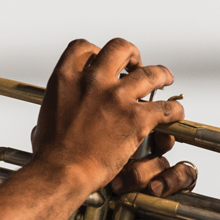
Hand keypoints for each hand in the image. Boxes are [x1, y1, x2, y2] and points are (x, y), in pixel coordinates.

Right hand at [31, 39, 184, 193]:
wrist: (61, 172)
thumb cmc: (50, 153)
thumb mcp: (45, 116)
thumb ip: (57, 104)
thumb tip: (56, 108)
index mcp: (66, 77)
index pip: (84, 47)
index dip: (97, 52)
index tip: (105, 62)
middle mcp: (93, 81)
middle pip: (120, 48)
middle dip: (132, 54)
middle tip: (136, 65)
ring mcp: (116, 98)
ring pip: (150, 73)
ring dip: (161, 75)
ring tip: (165, 79)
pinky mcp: (135, 118)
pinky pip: (165, 108)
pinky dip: (174, 111)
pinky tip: (174, 115)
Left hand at [51, 149, 198, 219]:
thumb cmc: (79, 215)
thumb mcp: (80, 184)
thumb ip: (87, 162)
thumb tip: (81, 140)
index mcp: (137, 164)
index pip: (160, 143)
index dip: (161, 137)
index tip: (149, 138)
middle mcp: (153, 183)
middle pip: (167, 164)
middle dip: (145, 170)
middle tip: (118, 183)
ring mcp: (160, 209)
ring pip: (178, 191)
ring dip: (160, 188)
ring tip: (132, 199)